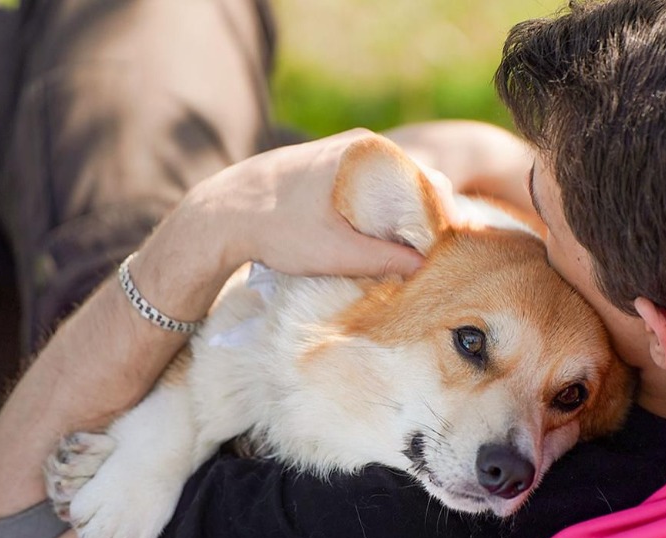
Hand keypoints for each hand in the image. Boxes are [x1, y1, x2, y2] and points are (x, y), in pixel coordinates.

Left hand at [174, 128, 426, 279]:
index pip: (428, 183)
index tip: (447, 248)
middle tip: (430, 252)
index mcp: (368, 155)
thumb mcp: (334, 252)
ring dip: (403, 212)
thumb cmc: (275, 229)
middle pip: (413, 180)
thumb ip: (383, 258)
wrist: (219, 213)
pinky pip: (371, 181)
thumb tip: (423, 266)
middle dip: (425, 216)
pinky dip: (381, 205)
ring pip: (392, 181)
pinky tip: (376, 233)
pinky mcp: (328, 161)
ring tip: (406, 248)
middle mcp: (361, 144)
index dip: (443, 218)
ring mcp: (344, 149)